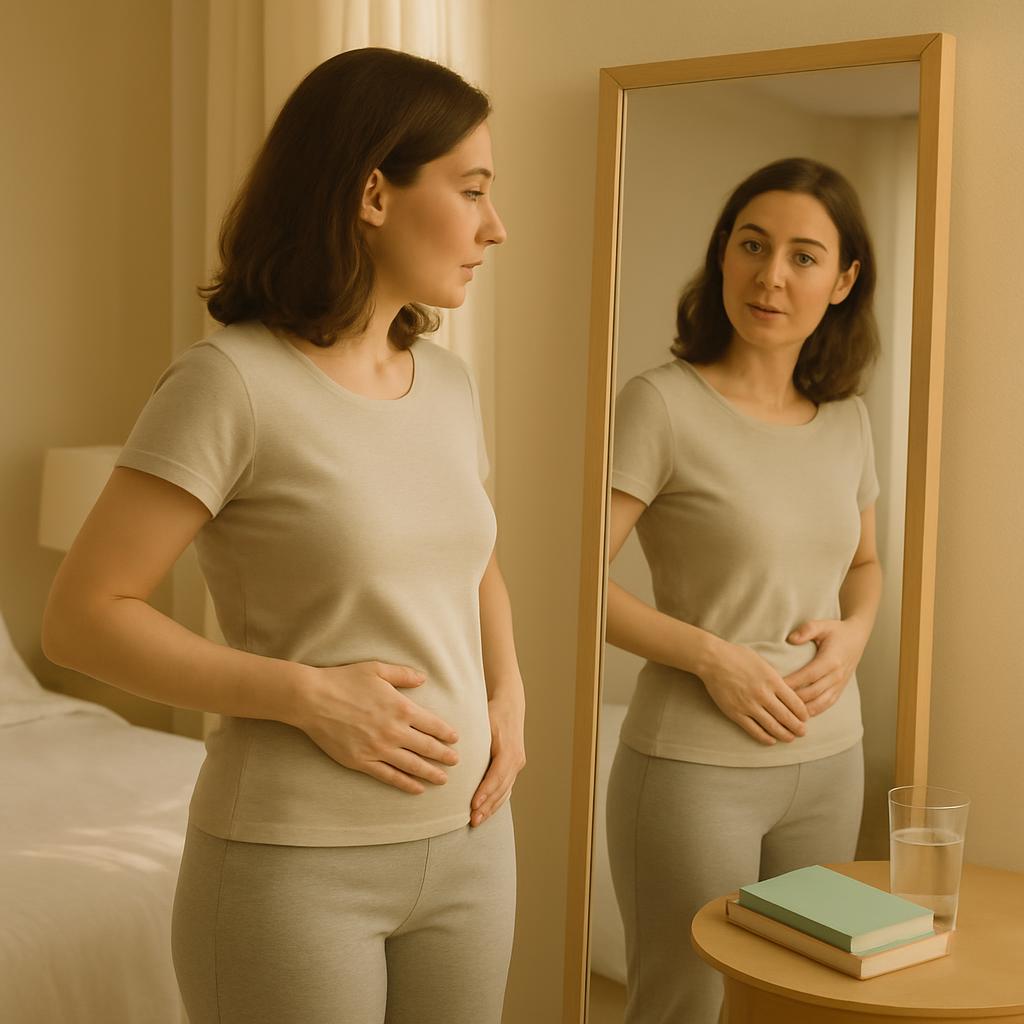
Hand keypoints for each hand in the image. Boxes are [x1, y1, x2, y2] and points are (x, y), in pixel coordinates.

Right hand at [294, 661, 459, 793]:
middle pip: (427, 747)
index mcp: (401, 708)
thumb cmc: (344, 680)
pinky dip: (406, 784)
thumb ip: (403, 674)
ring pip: (412, 765)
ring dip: (431, 773)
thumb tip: (423, 678)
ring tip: (443, 779)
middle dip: (444, 755)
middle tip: (456, 761)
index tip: (455, 739)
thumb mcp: (377, 669)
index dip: (446, 733)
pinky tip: (417, 788)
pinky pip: (390, 776)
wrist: (313, 699)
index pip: (432, 724)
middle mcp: (394, 731)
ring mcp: (378, 749)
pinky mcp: (362, 762)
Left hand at [470, 696, 525, 826]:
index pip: (496, 776)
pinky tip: (487, 810)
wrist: (510, 704)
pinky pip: (507, 787)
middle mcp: (516, 759)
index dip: (485, 792)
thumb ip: (473, 740)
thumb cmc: (492, 712)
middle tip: (473, 820)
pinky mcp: (515, 766)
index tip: (473, 805)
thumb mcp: (483, 723)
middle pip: (502, 789)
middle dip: (487, 806)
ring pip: (505, 791)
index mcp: (509, 750)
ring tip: (478, 820)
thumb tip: (451, 754)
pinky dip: (497, 800)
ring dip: (492, 807)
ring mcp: (518, 764)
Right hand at [698, 638, 808, 744]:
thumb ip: (774, 678)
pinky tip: (771, 740)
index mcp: (772, 680)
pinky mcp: (735, 713)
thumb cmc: (737, 656)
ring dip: (784, 735)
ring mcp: (749, 705)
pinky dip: (765, 737)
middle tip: (802, 732)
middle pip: (787, 717)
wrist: (713, 659)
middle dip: (797, 727)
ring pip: (772, 727)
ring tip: (790, 738)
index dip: (803, 713)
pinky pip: (753, 730)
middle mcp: (763, 695)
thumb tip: (787, 691)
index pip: (795, 703)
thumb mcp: (763, 662)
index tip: (805, 717)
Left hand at [784, 619, 868, 715]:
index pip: (809, 675)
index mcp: (831, 660)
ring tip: (785, 711)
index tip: (775, 686)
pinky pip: (827, 705)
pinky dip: (813, 711)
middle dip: (793, 699)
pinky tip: (799, 714)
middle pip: (812, 693)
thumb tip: (790, 639)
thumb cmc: (836, 631)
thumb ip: (806, 630)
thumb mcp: (822, 625)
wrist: (857, 637)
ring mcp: (839, 684)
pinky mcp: (840, 689)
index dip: (792, 682)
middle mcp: (837, 675)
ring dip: (803, 709)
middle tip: (774, 701)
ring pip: (820, 703)